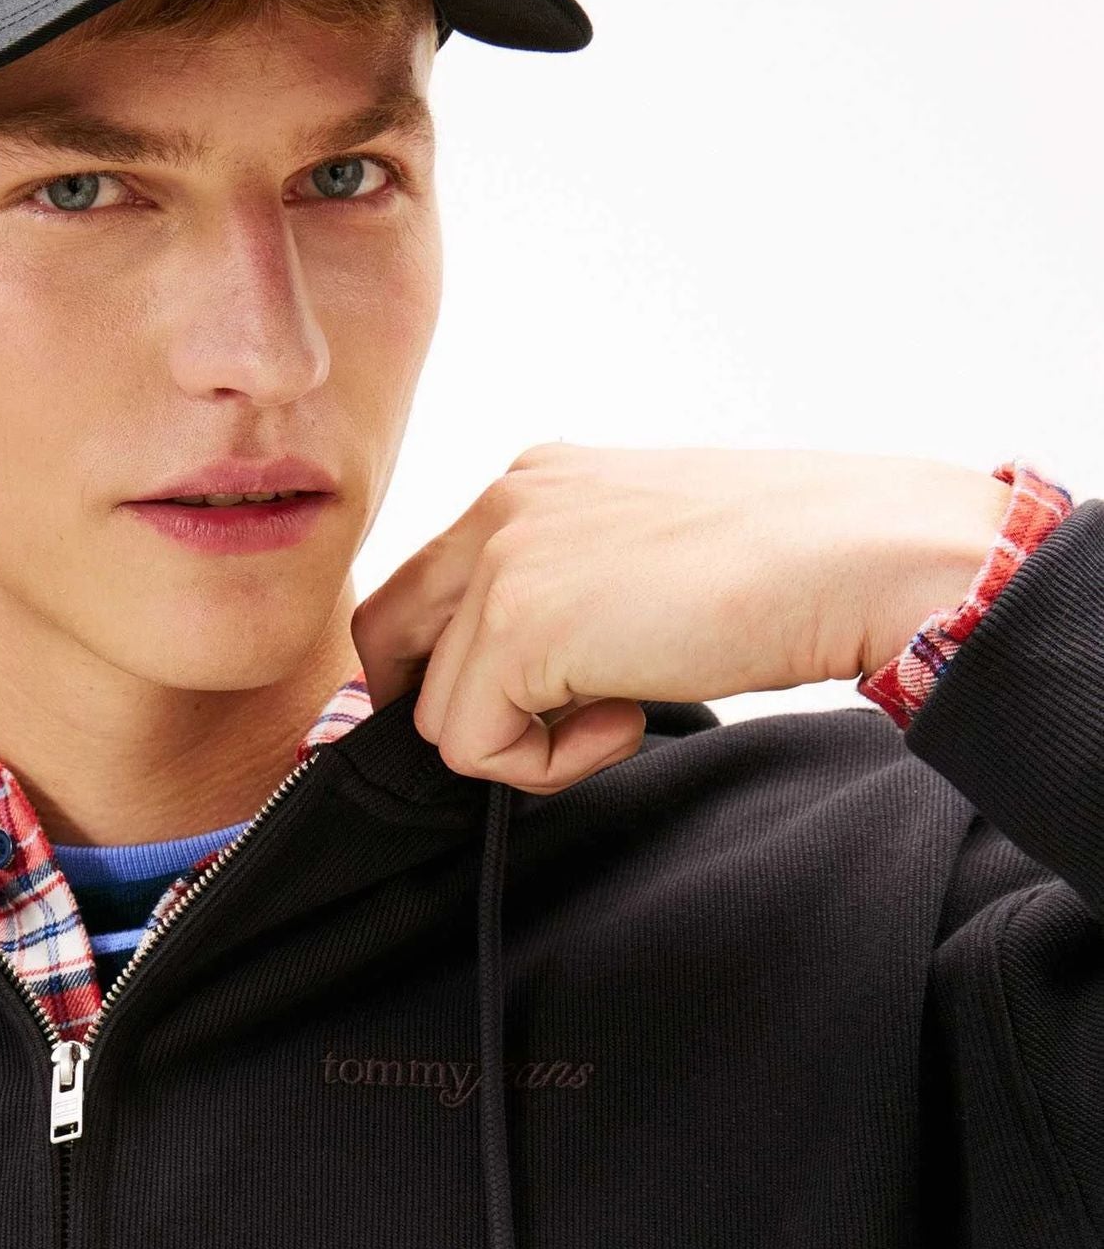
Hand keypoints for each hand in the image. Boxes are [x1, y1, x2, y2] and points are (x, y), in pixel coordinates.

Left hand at [349, 444, 1012, 794]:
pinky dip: (550, 766)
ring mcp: (503, 562)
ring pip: (438, 712)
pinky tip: (630, 718)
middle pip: (386, 642)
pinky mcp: (517, 627)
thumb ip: (564, 599)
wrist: (861, 554)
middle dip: (449, 710)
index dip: (447, 670)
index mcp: (533, 482)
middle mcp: (502, 505)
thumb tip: (516, 688)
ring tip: (628, 708)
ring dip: (529, 744)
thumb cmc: (789, 565)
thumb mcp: (642, 561)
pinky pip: (475, 748)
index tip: (515, 713)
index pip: (424, 590)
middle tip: (542, 734)